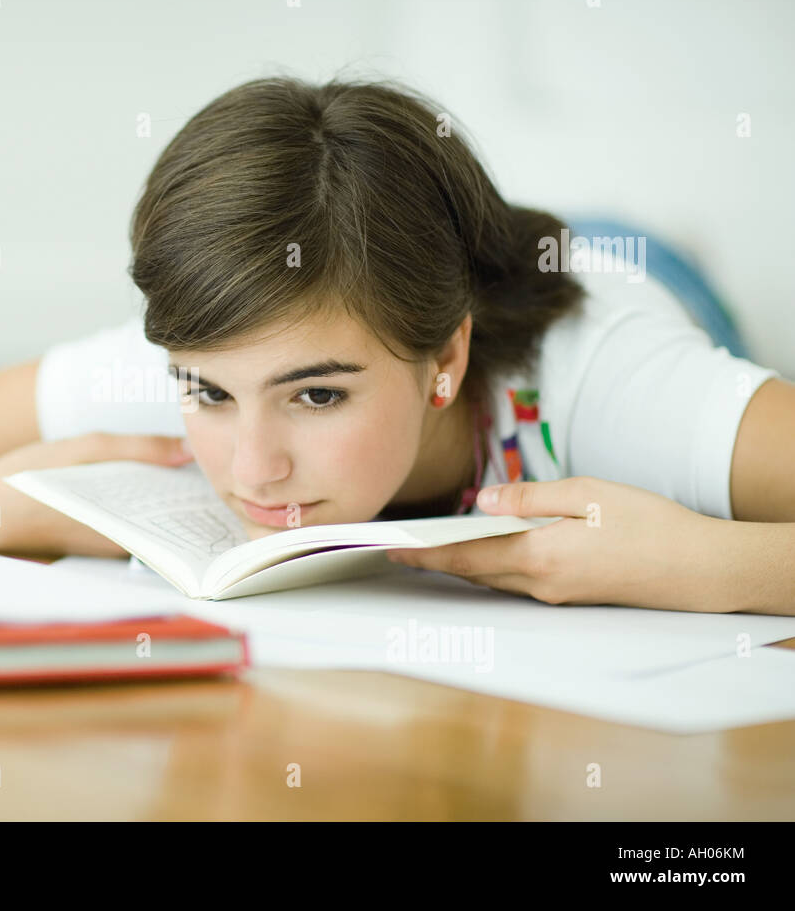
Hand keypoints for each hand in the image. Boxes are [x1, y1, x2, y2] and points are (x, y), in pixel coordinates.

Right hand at [0, 432, 193, 557]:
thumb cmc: (27, 478)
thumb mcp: (84, 449)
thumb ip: (137, 449)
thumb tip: (185, 451)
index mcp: (118, 532)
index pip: (177, 529)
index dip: (201, 508)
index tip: (221, 485)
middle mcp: (115, 548)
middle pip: (167, 528)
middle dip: (188, 504)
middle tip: (211, 475)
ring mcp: (103, 549)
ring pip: (150, 527)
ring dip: (166, 505)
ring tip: (186, 474)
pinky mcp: (92, 542)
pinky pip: (130, 526)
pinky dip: (143, 507)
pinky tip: (149, 483)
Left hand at [383, 476, 727, 610]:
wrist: (700, 569)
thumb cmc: (648, 525)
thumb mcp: (586, 494)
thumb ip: (529, 498)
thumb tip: (481, 502)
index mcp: (539, 557)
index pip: (465, 556)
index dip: (424, 553)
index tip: (391, 547)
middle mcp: (540, 584)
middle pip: (473, 570)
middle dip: (436, 558)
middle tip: (401, 544)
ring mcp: (555, 595)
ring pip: (495, 577)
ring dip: (463, 563)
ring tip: (432, 545)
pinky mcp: (571, 597)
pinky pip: (518, 581)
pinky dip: (493, 565)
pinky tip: (488, 548)